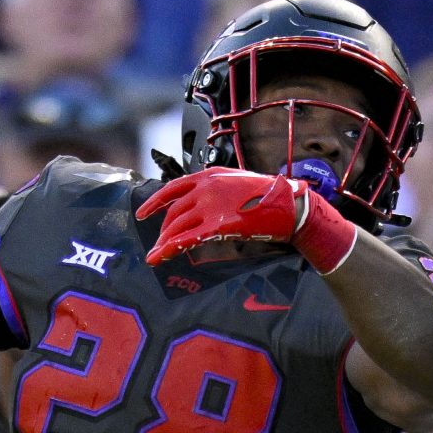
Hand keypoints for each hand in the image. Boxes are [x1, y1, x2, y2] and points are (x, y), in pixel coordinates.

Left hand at [136, 167, 357, 272]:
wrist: (289, 205)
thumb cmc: (270, 195)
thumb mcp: (238, 182)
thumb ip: (218, 189)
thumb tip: (204, 205)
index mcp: (209, 175)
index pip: (173, 188)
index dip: (154, 202)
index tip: (143, 213)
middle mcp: (206, 188)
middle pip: (173, 211)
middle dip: (163, 229)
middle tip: (159, 243)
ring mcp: (210, 206)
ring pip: (176, 226)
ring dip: (163, 241)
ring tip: (157, 254)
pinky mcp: (218, 225)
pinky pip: (186, 239)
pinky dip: (168, 248)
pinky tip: (159, 257)